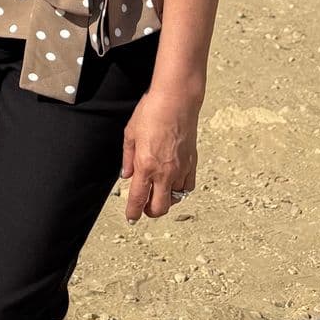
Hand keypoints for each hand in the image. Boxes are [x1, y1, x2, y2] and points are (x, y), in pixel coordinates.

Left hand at [121, 89, 198, 221]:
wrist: (176, 101)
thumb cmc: (151, 112)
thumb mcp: (130, 133)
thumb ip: (128, 158)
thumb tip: (126, 175)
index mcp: (146, 166)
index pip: (139, 199)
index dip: (133, 212)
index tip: (131, 217)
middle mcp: (165, 172)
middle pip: (159, 207)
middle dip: (150, 211)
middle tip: (144, 206)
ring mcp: (180, 169)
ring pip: (175, 199)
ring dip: (165, 199)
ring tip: (158, 192)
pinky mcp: (192, 164)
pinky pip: (188, 187)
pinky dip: (180, 189)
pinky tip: (174, 183)